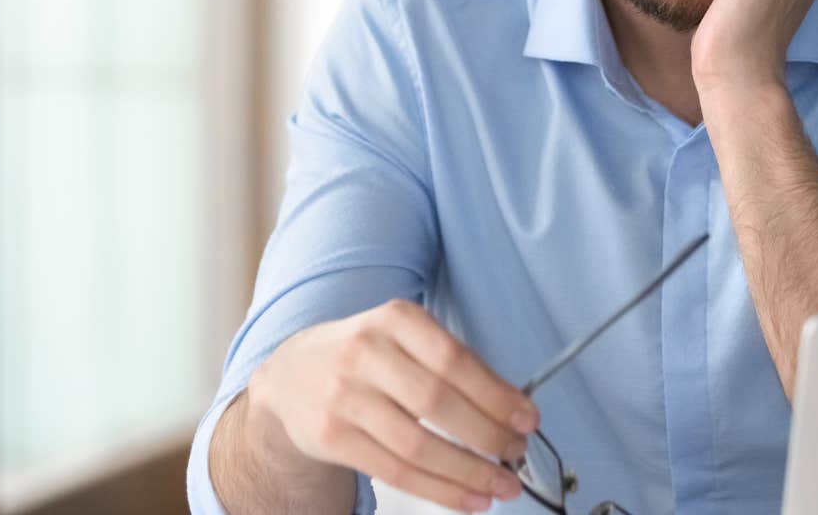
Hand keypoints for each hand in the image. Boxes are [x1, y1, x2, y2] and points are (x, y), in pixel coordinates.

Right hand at [247, 299, 536, 511]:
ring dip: (468, 472)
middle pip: (436, 402)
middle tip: (518, 453)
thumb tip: (511, 409)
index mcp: (394, 320)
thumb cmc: (365, 355)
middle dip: (487, 434)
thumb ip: (450, 363)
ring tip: (502, 485)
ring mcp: (344, 397)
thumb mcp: (403, 336)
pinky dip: (439, 489)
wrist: (290, 374)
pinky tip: (467, 498)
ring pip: (417, 445)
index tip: (527, 418)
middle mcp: (365, 354)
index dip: (495, 394)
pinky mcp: (332, 437)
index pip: (454, 359)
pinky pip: (395, 471)